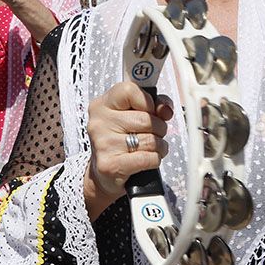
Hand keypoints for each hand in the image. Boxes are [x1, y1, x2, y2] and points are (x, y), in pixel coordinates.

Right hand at [85, 82, 172, 207]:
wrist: (104, 173)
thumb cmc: (121, 140)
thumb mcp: (132, 115)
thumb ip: (153, 105)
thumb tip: (166, 109)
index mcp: (102, 105)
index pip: (130, 90)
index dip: (147, 101)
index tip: (149, 110)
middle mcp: (99, 123)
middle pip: (146, 119)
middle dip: (158, 128)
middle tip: (152, 133)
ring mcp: (103, 144)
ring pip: (151, 140)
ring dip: (159, 146)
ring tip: (151, 148)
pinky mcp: (111, 165)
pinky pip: (149, 158)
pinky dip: (155, 159)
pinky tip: (148, 160)